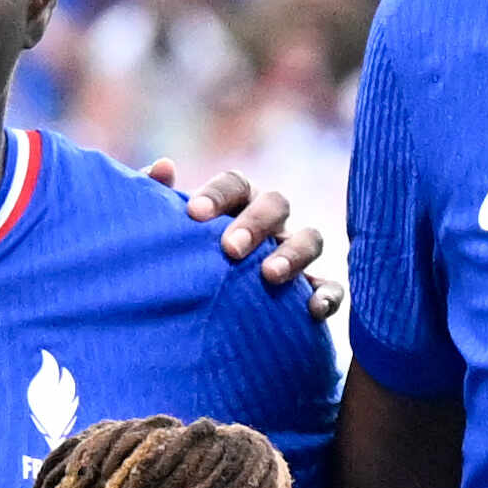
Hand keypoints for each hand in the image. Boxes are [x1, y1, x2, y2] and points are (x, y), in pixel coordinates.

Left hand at [149, 157, 339, 317]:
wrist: (199, 321)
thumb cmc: (181, 268)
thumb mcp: (162, 236)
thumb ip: (155, 200)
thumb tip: (164, 166)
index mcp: (237, 204)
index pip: (235, 184)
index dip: (217, 195)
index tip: (193, 215)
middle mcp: (271, 223)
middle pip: (276, 204)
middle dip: (255, 224)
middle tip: (230, 249)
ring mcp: (296, 255)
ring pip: (311, 239)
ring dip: (293, 254)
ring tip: (269, 276)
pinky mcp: (314, 290)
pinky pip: (332, 286)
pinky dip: (327, 294)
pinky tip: (312, 310)